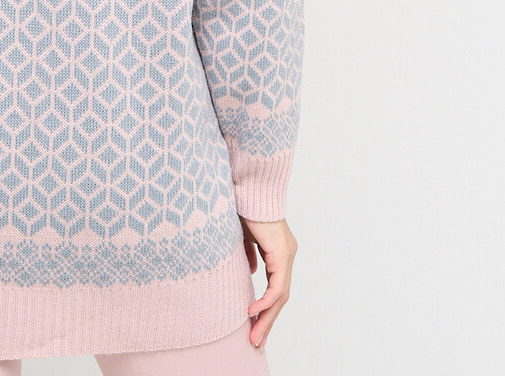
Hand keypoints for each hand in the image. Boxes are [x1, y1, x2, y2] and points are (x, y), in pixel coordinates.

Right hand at [241, 216, 296, 348]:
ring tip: (255, 335)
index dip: (266, 308)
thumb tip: (253, 271)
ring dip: (266, 318)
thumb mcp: (245, 237)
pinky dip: (265, 301)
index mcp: (279, 252)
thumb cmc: (246, 208)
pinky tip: (253, 311)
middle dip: (267, 321)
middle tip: (257, 341)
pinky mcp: (282, 254)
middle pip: (280, 297)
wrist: (251, 189)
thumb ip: (250, 255)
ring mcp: (287, 256)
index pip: (276, 288)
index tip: (255, 325)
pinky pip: (276, 286)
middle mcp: (287, 256)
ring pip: (280, 296)